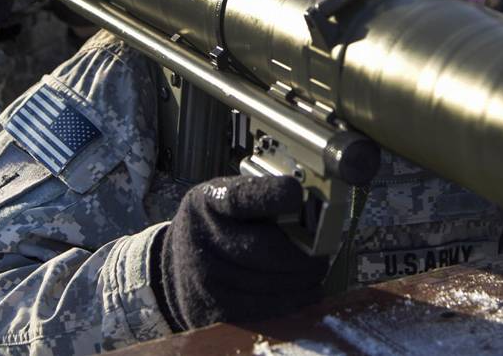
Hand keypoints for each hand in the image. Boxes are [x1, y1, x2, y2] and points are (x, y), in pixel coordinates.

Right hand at [150, 175, 328, 331]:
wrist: (176, 264)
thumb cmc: (216, 224)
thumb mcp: (227, 197)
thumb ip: (260, 198)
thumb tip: (310, 205)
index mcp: (210, 201)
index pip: (242, 198)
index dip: (271, 196)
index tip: (298, 195)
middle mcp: (203, 237)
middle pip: (266, 249)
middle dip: (305, 252)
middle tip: (325, 250)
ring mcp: (207, 276)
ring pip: (272, 282)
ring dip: (303, 278)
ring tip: (315, 270)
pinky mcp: (216, 308)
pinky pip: (266, 308)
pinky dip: (293, 300)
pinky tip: (305, 290)